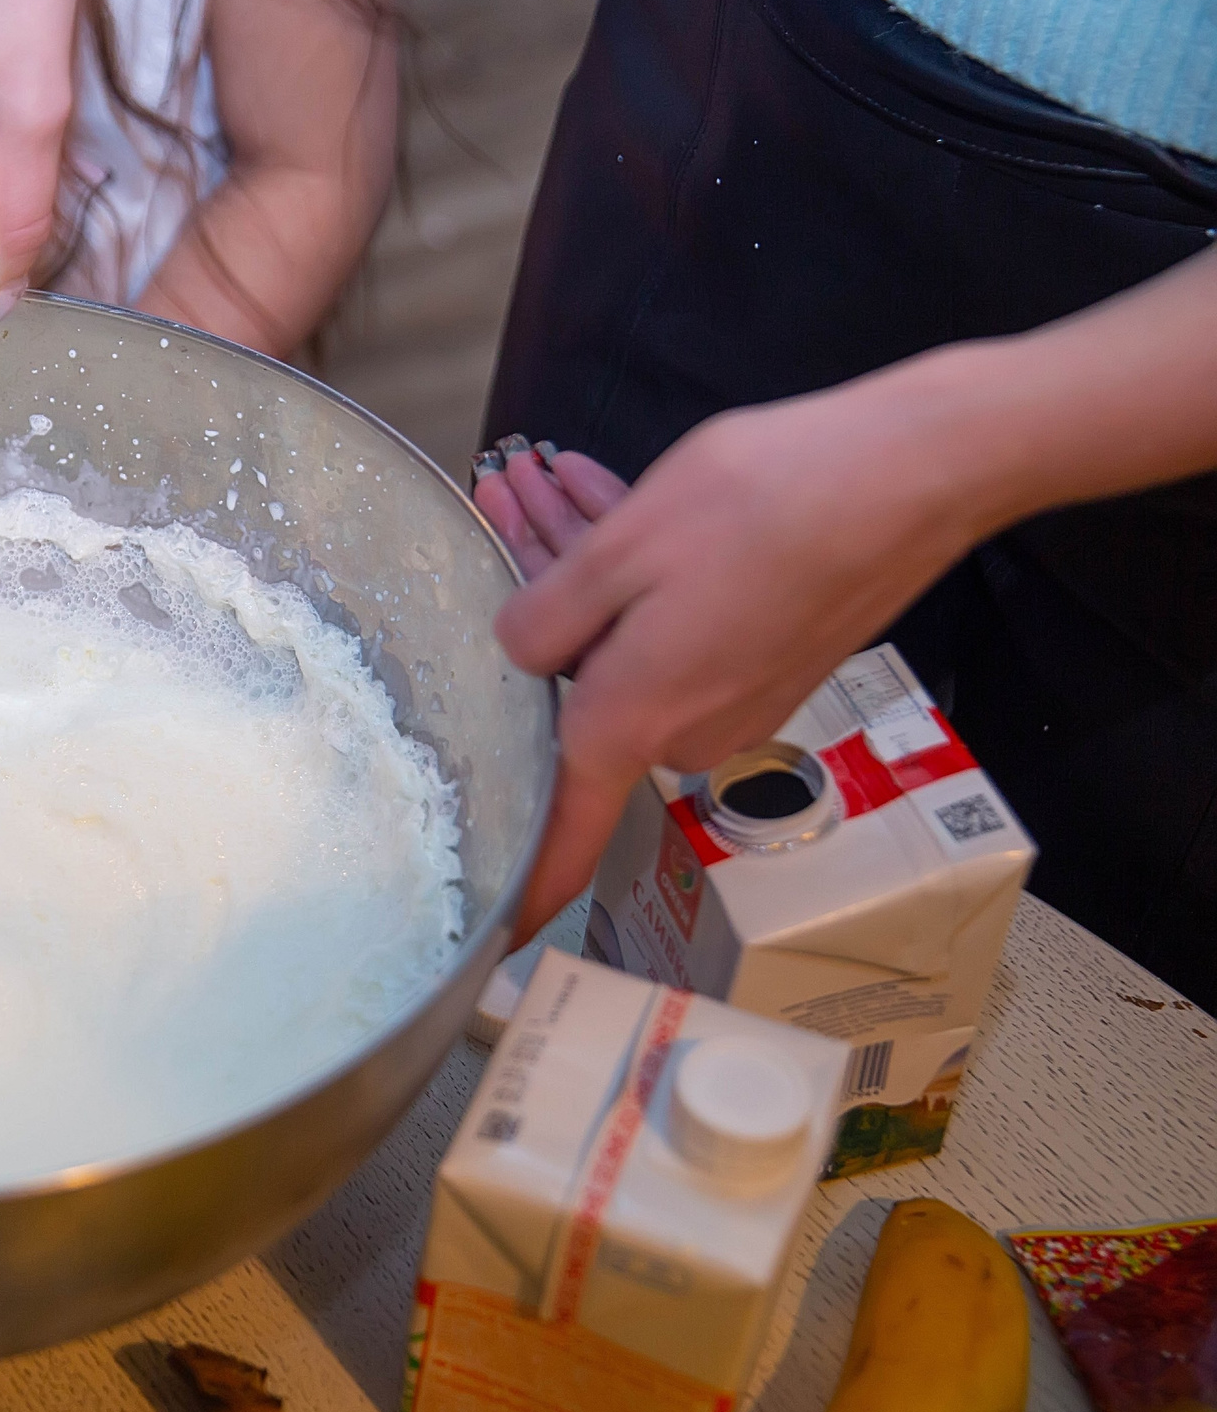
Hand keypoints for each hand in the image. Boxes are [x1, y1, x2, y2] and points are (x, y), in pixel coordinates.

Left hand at [491, 395, 978, 943]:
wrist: (913, 477)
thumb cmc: (762, 504)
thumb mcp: (619, 549)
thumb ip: (545, 618)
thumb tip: (521, 658)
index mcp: (631, 721)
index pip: (566, 834)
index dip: (528, 892)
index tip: (498, 940)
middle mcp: (684, 732)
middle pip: (577, 684)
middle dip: (538, 593)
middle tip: (505, 489)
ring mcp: (735, 703)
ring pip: (623, 641)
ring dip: (585, 565)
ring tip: (544, 471)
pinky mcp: (770, 666)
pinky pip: (674, 627)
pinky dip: (641, 571)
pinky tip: (603, 491)